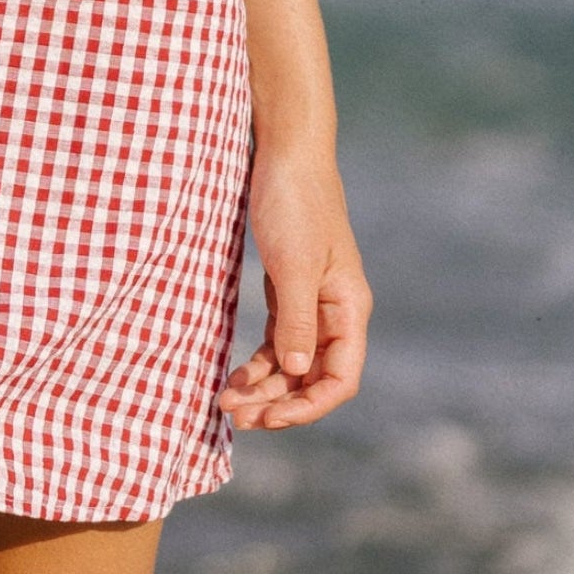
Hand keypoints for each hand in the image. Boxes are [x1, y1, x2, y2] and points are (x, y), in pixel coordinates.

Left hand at [218, 147, 372, 430]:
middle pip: (313, 378)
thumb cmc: (295, 203)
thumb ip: (297, 320)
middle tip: (235, 416)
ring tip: (225, 402)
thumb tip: (298, 370)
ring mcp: (312, 304)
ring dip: (263, 387)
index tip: (270, 419)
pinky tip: (234, 376)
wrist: (284, 154)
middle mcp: (335, 313)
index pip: (340, 378)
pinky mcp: (288, 291)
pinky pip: (277, 342)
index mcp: (349, 309)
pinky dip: (257, 363)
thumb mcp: (294, 264)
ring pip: (292, 364)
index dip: (309, 407)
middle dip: (278, 403)